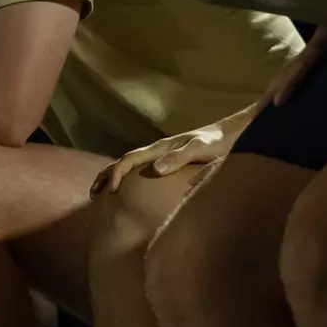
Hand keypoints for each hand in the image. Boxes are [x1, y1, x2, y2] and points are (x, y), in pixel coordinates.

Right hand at [92, 111, 247, 194]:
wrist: (234, 133)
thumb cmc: (219, 142)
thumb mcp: (202, 149)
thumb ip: (180, 158)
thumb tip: (155, 170)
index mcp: (162, 148)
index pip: (130, 159)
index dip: (116, 173)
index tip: (109, 191)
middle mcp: (160, 149)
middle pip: (126, 160)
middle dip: (107, 174)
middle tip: (93, 193)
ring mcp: (165, 154)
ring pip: (133, 164)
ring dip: (116, 175)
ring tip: (104, 191)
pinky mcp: (173, 160)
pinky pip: (145, 168)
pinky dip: (131, 177)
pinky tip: (133, 188)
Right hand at [259, 26, 326, 110]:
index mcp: (326, 34)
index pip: (303, 61)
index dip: (290, 81)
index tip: (276, 101)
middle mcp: (321, 40)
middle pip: (292, 66)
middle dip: (274, 87)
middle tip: (256, 112)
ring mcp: (325, 41)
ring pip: (297, 64)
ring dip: (281, 82)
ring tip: (265, 105)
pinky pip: (310, 63)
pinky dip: (297, 76)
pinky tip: (292, 89)